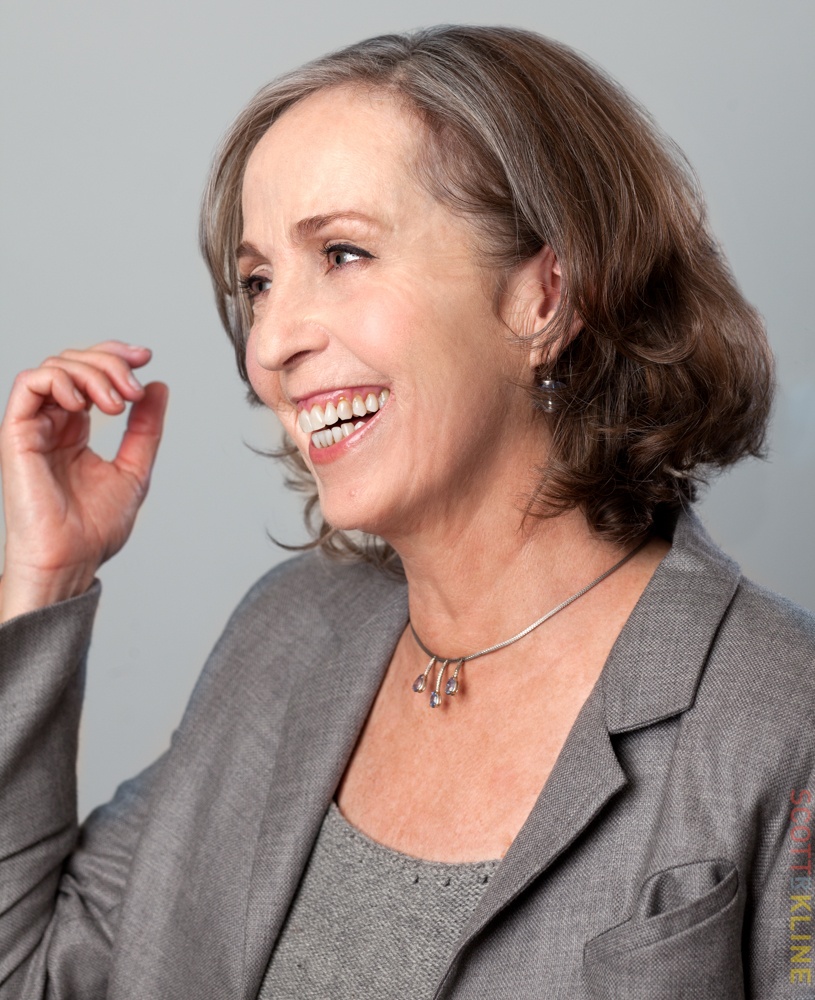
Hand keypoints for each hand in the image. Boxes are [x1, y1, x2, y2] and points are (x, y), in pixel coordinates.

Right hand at [0, 341, 167, 620]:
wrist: (72, 559)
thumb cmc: (94, 529)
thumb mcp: (134, 468)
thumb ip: (145, 428)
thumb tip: (157, 386)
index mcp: (73, 431)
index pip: (88, 374)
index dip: (115, 356)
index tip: (146, 358)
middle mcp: (51, 424)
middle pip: (72, 363)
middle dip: (109, 363)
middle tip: (134, 388)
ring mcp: (33, 428)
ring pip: (53, 367)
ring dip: (92, 373)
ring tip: (116, 405)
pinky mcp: (16, 434)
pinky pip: (28, 384)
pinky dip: (61, 380)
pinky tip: (86, 404)